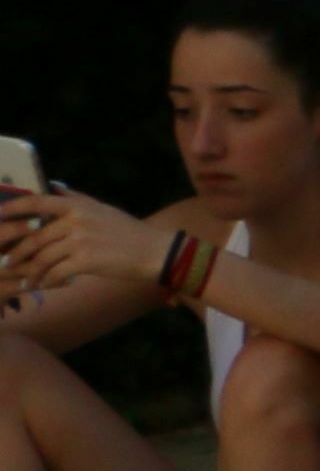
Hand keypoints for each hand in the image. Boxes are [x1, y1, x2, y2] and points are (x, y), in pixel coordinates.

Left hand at [0, 189, 162, 302]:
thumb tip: (53, 185)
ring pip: (42, 258)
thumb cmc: (127, 230)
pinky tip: (44, 285)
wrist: (153, 251)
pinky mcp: (87, 261)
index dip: (13, 208)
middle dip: (17, 253)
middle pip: (34, 237)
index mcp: (77, 205)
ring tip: (27, 280)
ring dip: (31, 272)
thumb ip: (75, 198)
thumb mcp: (101, 208)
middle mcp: (76, 220)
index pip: (36, 201)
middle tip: (8, 263)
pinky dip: (47, 281)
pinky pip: (56, 273)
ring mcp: (81, 241)